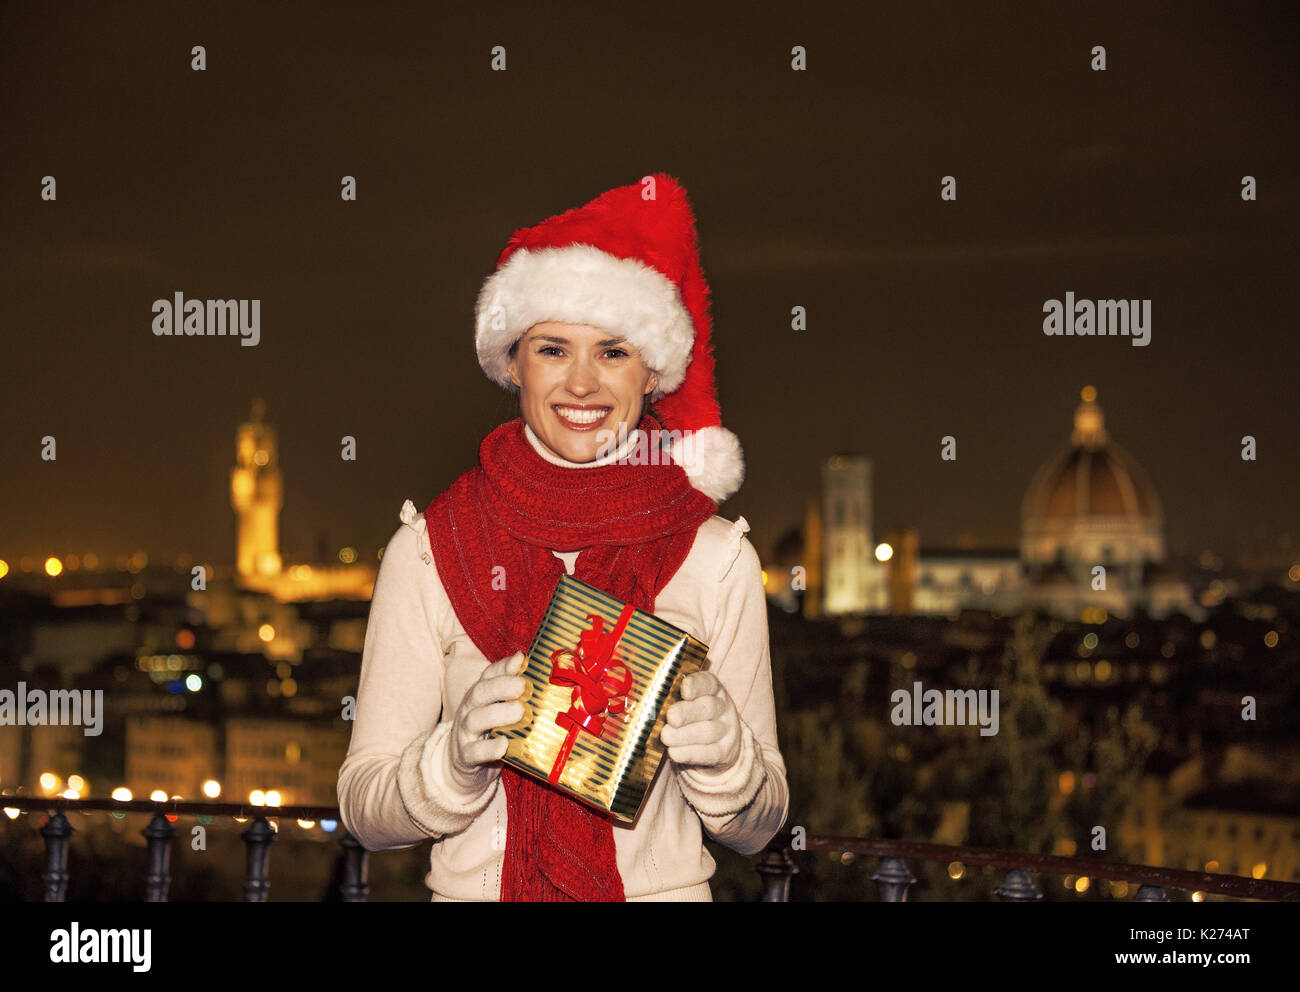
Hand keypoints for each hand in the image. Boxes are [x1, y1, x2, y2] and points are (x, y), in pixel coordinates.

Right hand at [446, 651, 527, 791]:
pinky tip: (503, 744)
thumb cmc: (487, 730)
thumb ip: (510, 688)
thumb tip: (524, 660)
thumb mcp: (496, 707)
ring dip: (498, 714)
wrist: (459, 764)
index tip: (520, 661)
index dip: (504, 667)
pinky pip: (474, 752)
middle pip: (480, 693)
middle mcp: (470, 709)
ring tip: (520, 711)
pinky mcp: (466, 757)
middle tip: (522, 686)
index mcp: (480, 695)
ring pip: (475, 720)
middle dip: (501, 687)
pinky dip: (488, 748)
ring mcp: (466, 733)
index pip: (488, 675)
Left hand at [660, 671, 741, 772]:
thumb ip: (670, 700)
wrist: (718, 745)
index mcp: (713, 689)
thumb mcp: (686, 703)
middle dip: (687, 712)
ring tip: (666, 737)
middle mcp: (722, 708)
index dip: (695, 685)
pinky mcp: (724, 752)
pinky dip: (689, 753)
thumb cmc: (692, 718)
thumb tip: (648, 703)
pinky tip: (674, 752)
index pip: (707, 682)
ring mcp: (726, 730)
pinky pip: (709, 753)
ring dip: (684, 735)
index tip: (684, 690)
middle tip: (670, 717)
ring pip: (709, 731)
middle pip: (708, 707)